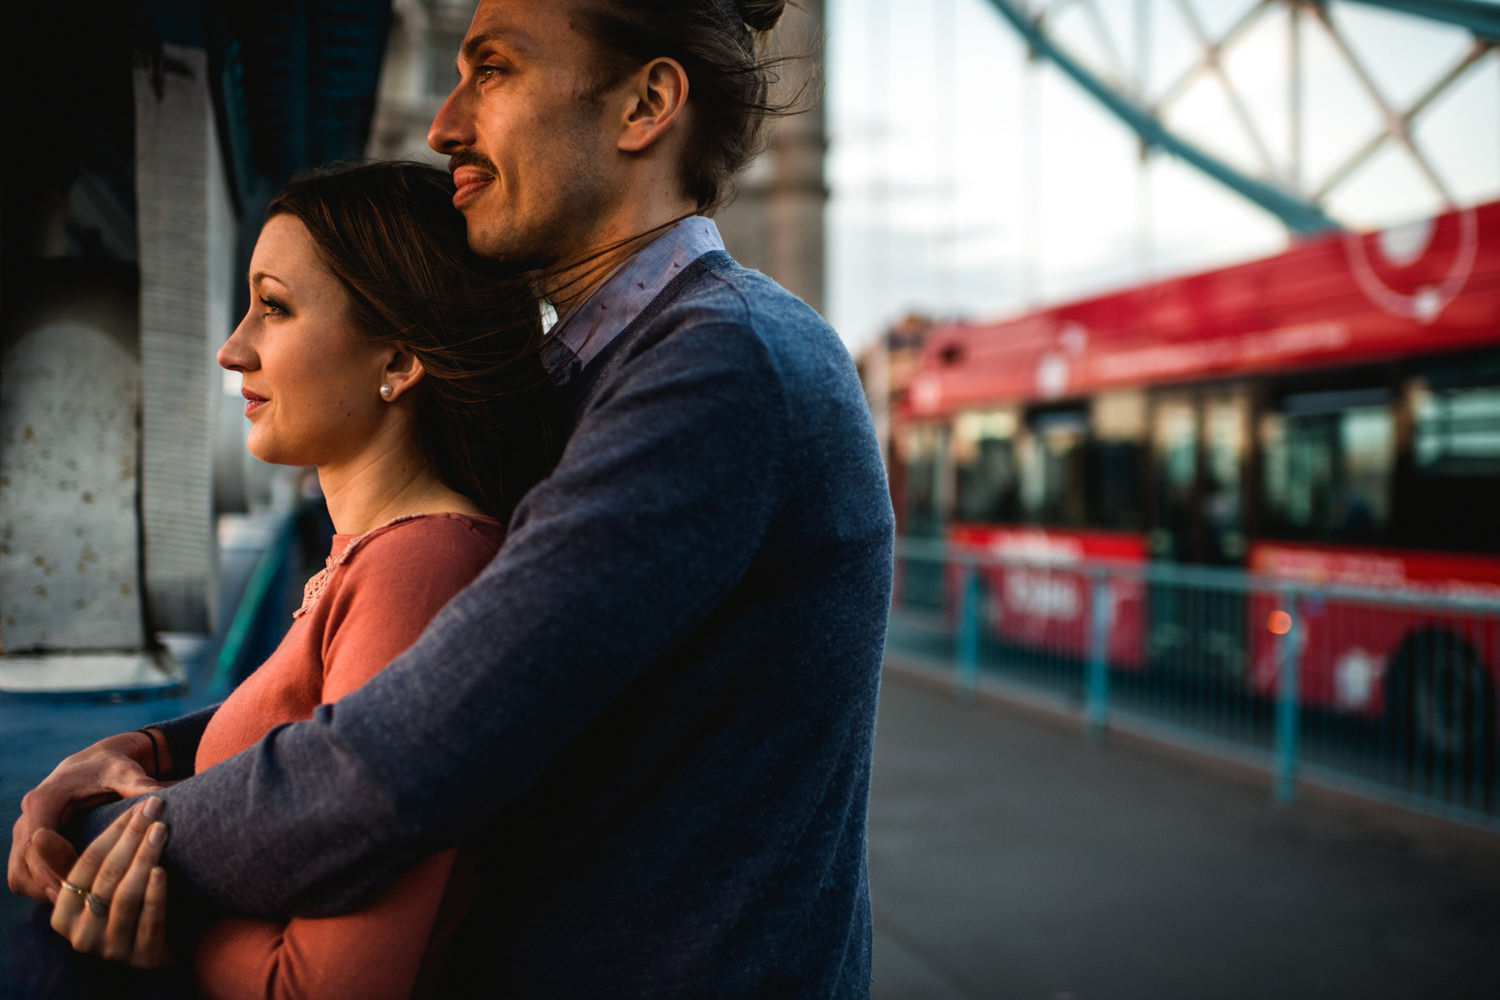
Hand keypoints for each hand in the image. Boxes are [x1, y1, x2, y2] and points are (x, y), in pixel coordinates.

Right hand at [9, 730, 165, 901]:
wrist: (98, 760)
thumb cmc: (114, 766)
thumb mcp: (127, 772)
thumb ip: (141, 785)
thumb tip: (162, 799)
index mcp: (45, 799)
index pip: (37, 843)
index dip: (54, 869)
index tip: (76, 889)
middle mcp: (27, 816)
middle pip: (24, 865)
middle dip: (49, 888)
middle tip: (80, 907)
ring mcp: (24, 831)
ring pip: (20, 875)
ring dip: (43, 893)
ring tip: (78, 907)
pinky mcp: (29, 843)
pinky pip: (24, 876)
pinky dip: (42, 889)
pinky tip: (72, 899)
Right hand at [49, 797, 170, 967]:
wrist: (170, 942)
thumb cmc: (128, 898)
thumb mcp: (103, 876)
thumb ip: (77, 857)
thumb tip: (39, 836)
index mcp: (63, 915)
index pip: (85, 865)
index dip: (113, 833)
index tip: (138, 807)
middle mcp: (81, 936)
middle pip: (106, 877)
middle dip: (132, 837)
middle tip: (154, 808)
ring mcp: (111, 949)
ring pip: (125, 898)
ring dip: (144, 859)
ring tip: (161, 830)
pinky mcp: (143, 958)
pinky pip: (149, 922)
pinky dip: (155, 894)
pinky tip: (162, 870)